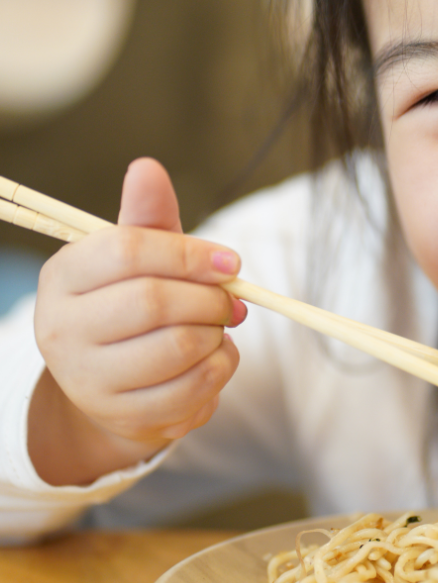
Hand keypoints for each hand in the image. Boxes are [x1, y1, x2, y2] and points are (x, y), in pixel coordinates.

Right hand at [28, 158, 244, 485]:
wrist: (116, 379)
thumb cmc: (133, 301)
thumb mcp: (139, 254)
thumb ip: (148, 216)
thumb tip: (147, 167)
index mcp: (63, 275)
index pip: (129, 251)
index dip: (190, 253)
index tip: (230, 261)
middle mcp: (61, 328)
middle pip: (155, 302)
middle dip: (209, 297)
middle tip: (231, 299)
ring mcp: (87, 378)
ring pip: (179, 348)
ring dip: (217, 333)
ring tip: (218, 327)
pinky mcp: (122, 415)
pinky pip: (193, 388)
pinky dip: (221, 367)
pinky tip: (216, 356)